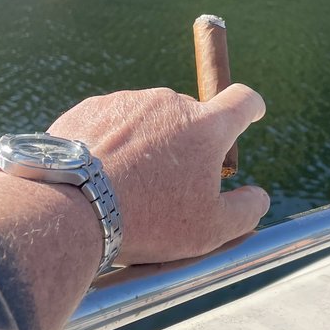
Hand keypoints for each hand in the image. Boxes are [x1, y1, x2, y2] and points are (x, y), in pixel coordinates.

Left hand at [49, 85, 268, 264]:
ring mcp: (127, 102)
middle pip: (189, 116)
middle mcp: (168, 103)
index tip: (253, 111)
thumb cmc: (147, 220)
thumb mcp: (210, 229)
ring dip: (147, 144)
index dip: (251, 106)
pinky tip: (101, 177)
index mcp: (205, 127)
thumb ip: (246, 211)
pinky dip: (112, 144)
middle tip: (171, 185)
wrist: (70, 208)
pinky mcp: (91, 108)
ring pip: (148, 121)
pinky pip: (111, 123)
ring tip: (128, 188)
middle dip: (187, 143)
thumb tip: (259, 197)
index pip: (242, 101)